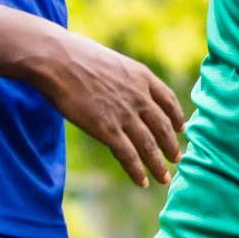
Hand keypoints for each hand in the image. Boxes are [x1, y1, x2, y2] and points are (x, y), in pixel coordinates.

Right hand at [32, 30, 185, 186]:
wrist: (57, 60)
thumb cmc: (75, 55)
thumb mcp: (111, 61)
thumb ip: (121, 77)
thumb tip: (117, 84)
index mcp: (142, 76)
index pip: (168, 100)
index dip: (177, 116)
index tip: (181, 128)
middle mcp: (140, 96)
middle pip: (163, 126)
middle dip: (171, 145)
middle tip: (177, 158)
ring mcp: (125, 114)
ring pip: (149, 145)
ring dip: (158, 164)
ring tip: (165, 178)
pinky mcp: (107, 129)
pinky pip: (128, 155)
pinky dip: (137, 171)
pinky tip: (143, 181)